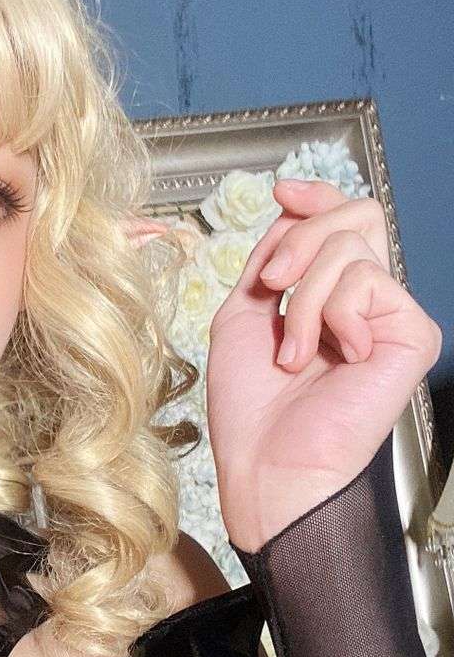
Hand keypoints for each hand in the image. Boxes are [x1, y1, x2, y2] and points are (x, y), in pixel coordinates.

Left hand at [206, 179, 442, 552]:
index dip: (314, 199)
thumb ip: (270, 259)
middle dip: (298, 240)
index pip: (338, 223)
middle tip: (270, 287)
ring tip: (292, 351)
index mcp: (326, 298)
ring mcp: (390, 318)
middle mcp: (363, 304)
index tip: (281, 193)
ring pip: (351, 247)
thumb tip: (290, 209)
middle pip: (351, 217)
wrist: (267, 463)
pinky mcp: (412, 334)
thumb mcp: (244, 314)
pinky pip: (369, 281)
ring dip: (303, 298)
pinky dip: (331, 314)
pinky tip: (332, 358)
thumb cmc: (251, 408)